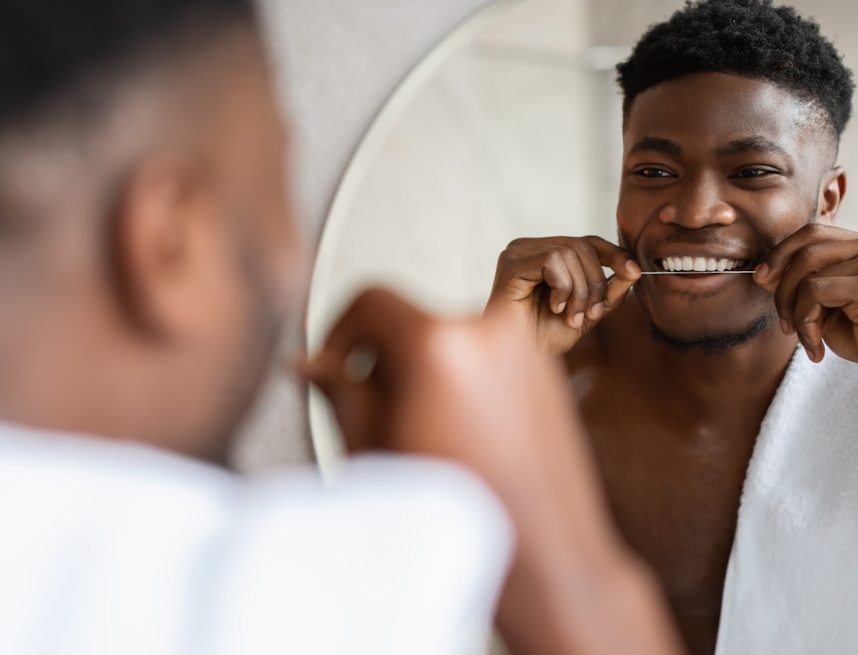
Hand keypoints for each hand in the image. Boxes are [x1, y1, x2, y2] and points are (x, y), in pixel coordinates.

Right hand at [302, 287, 683, 654]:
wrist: (545, 556)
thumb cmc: (459, 514)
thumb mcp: (377, 451)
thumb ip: (340, 393)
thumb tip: (309, 363)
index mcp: (440, 343)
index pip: (371, 300)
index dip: (339, 330)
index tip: (333, 365)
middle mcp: (490, 329)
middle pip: (411, 322)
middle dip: (384, 360)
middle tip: (376, 418)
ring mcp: (526, 346)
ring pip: (448, 340)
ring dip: (424, 371)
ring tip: (427, 434)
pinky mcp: (548, 369)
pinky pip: (485, 356)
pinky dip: (461, 379)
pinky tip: (461, 435)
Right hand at [485, 236, 640, 354]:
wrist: (519, 359)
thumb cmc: (544, 337)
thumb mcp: (588, 312)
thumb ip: (609, 291)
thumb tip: (635, 270)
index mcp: (546, 254)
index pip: (587, 242)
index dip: (614, 254)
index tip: (634, 272)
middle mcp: (530, 247)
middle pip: (582, 246)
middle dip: (595, 282)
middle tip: (591, 314)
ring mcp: (518, 252)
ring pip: (569, 253)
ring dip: (579, 290)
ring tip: (571, 316)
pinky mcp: (511, 262)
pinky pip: (552, 261)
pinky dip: (562, 287)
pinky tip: (554, 307)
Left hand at [754, 224, 857, 390]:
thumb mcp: (826, 307)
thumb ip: (798, 285)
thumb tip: (761, 272)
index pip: (813, 233)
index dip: (781, 253)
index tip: (761, 278)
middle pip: (806, 247)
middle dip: (781, 286)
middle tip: (783, 322)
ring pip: (806, 271)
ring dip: (793, 310)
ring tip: (805, 339)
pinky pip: (814, 292)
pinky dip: (805, 322)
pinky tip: (815, 347)